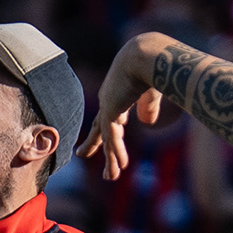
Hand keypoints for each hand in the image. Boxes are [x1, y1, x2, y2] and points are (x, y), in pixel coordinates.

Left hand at [80, 44, 166, 180]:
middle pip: (99, 128)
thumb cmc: (150, 68)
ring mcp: (108, 107)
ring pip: (107, 138)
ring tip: (111, 176)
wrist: (145, 56)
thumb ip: (148, 108)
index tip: (102, 139)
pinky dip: (117, 153)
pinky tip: (122, 166)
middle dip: (93, 143)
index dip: (105, 128)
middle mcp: (108, 101)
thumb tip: (146, 123)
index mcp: (117, 95)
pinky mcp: (111, 111)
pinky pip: (114, 138)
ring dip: (111, 159)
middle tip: (81, 154)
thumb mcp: (151, 92)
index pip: (108, 116)